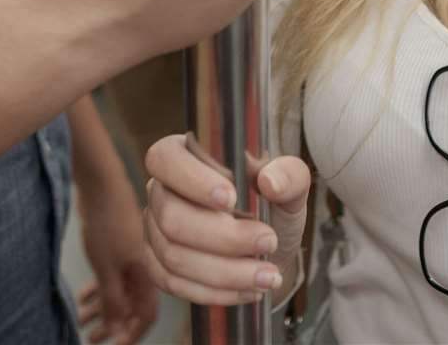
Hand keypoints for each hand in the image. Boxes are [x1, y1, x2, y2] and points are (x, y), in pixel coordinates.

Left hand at [77, 171, 158, 344]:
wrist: (101, 184)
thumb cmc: (107, 223)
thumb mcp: (107, 267)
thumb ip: (113, 300)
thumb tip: (117, 330)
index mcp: (148, 274)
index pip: (146, 316)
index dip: (131, 334)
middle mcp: (143, 268)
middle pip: (132, 307)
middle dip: (113, 325)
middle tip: (91, 340)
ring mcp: (130, 257)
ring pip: (119, 292)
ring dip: (102, 310)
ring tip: (81, 321)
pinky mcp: (117, 248)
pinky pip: (111, 278)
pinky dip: (99, 291)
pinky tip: (82, 299)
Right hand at [142, 134, 310, 306]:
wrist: (270, 247)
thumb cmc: (274, 205)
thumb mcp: (292, 186)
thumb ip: (289, 175)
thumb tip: (270, 182)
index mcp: (186, 155)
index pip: (166, 158)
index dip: (192, 180)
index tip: (231, 199)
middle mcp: (162, 190)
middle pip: (171, 217)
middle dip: (223, 238)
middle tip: (269, 241)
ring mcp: (155, 229)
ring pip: (174, 256)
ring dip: (225, 272)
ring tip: (267, 276)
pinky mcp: (158, 265)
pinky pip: (174, 284)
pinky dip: (214, 292)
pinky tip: (248, 290)